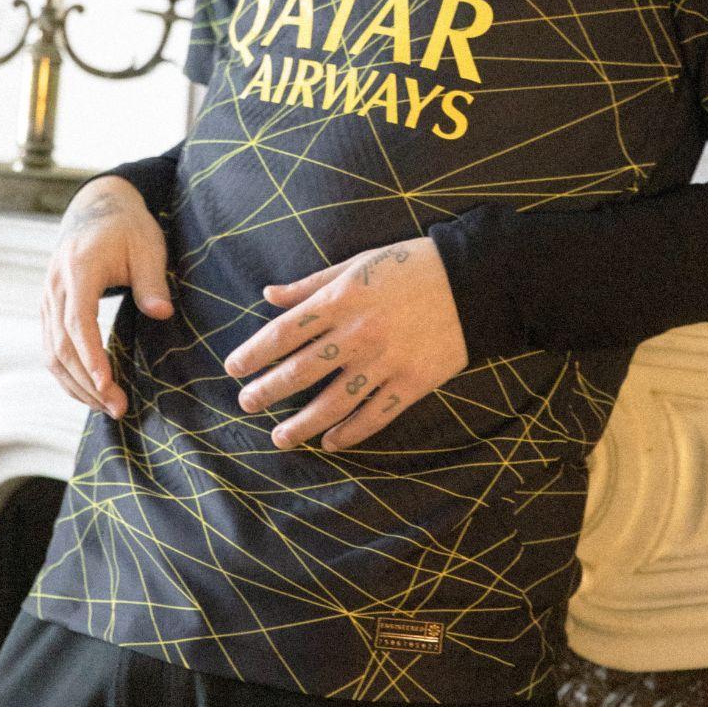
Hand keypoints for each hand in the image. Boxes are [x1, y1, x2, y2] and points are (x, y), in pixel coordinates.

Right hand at [40, 177, 172, 418]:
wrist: (97, 209)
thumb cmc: (127, 228)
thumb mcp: (147, 246)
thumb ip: (151, 281)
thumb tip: (161, 314)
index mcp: (78, 269)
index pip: (78, 321)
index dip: (90, 356)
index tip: (107, 383)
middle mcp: (55, 287)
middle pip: (62, 345)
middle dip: (87, 382)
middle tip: (118, 408)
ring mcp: (47, 299)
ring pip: (52, 352)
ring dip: (76, 385)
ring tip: (107, 408)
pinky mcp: (49, 309)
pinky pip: (51, 348)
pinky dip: (68, 374)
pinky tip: (90, 392)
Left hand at [223, 237, 466, 450]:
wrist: (474, 282)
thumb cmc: (410, 265)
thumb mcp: (357, 264)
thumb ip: (310, 284)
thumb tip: (268, 294)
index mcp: (341, 299)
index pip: (285, 332)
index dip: (255, 352)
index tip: (233, 368)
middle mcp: (358, 333)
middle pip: (302, 370)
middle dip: (268, 390)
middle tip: (246, 404)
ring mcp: (386, 361)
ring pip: (334, 401)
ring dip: (303, 423)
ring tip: (279, 438)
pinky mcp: (412, 382)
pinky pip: (376, 414)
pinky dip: (352, 432)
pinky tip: (332, 442)